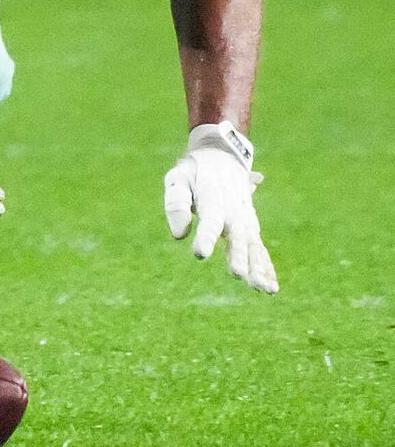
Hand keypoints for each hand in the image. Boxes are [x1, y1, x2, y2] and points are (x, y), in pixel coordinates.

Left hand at [164, 124, 276, 292]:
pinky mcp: (250, 227)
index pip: (209, 222)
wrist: (222, 157)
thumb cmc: (194, 172)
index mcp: (213, 202)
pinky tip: (271, 287)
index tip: (200, 254)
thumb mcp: (178, 179)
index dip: (204, 238)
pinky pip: (260, 249)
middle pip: (237, 239)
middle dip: (239, 258)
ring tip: (264, 290)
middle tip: (239, 276)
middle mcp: (233, 214)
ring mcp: (245, 221)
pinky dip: (266, 266)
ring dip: (258, 269)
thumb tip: (179, 235)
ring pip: (253, 247)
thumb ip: (176, 204)